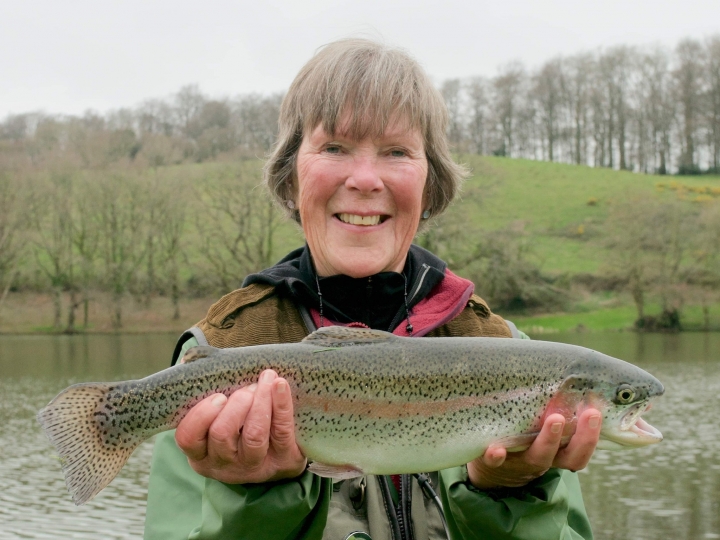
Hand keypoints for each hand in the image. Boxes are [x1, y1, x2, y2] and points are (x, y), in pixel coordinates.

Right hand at [175, 369, 306, 483]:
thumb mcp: (217, 418)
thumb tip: (188, 357)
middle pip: (222, 434)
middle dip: (236, 404)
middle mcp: (224, 464)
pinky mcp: (283, 461)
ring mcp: (254, 466)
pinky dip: (281, 405)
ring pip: (253, 436)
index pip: (188, 438)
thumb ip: (203, 390)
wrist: (278, 457)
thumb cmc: (240, 426)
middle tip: (248, 388)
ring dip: (260, 402)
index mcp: (201, 453)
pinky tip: (280, 385)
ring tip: (266, 380)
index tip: (218, 396)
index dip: (201, 415)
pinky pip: (282, 432)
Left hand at [467, 408, 601, 489]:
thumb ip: (558, 406)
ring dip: (548, 440)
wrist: (492, 464)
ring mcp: (519, 460)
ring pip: (537, 457)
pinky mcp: (493, 460)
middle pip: (568, 456)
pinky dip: (496, 457)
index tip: (596, 412)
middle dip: (581, 438)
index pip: (580, 451)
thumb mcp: (542, 425)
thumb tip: (579, 371)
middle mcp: (543, 458)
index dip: (591, 437)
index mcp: (558, 452)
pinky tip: (496, 449)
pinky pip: (494, 462)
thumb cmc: (523, 435)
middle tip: (590, 413)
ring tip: (555, 419)